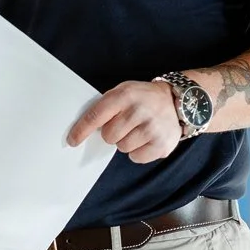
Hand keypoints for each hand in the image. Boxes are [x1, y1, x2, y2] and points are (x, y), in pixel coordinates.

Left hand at [66, 80, 182, 164]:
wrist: (177, 102)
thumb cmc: (143, 98)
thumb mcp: (124, 91)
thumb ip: (106, 106)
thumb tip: (83, 129)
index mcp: (125, 95)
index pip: (96, 116)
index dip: (82, 130)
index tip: (72, 140)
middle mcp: (139, 110)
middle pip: (109, 136)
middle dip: (113, 133)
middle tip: (126, 124)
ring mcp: (152, 128)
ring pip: (122, 148)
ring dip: (127, 142)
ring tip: (139, 129)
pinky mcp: (161, 145)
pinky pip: (136, 158)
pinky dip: (138, 151)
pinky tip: (147, 138)